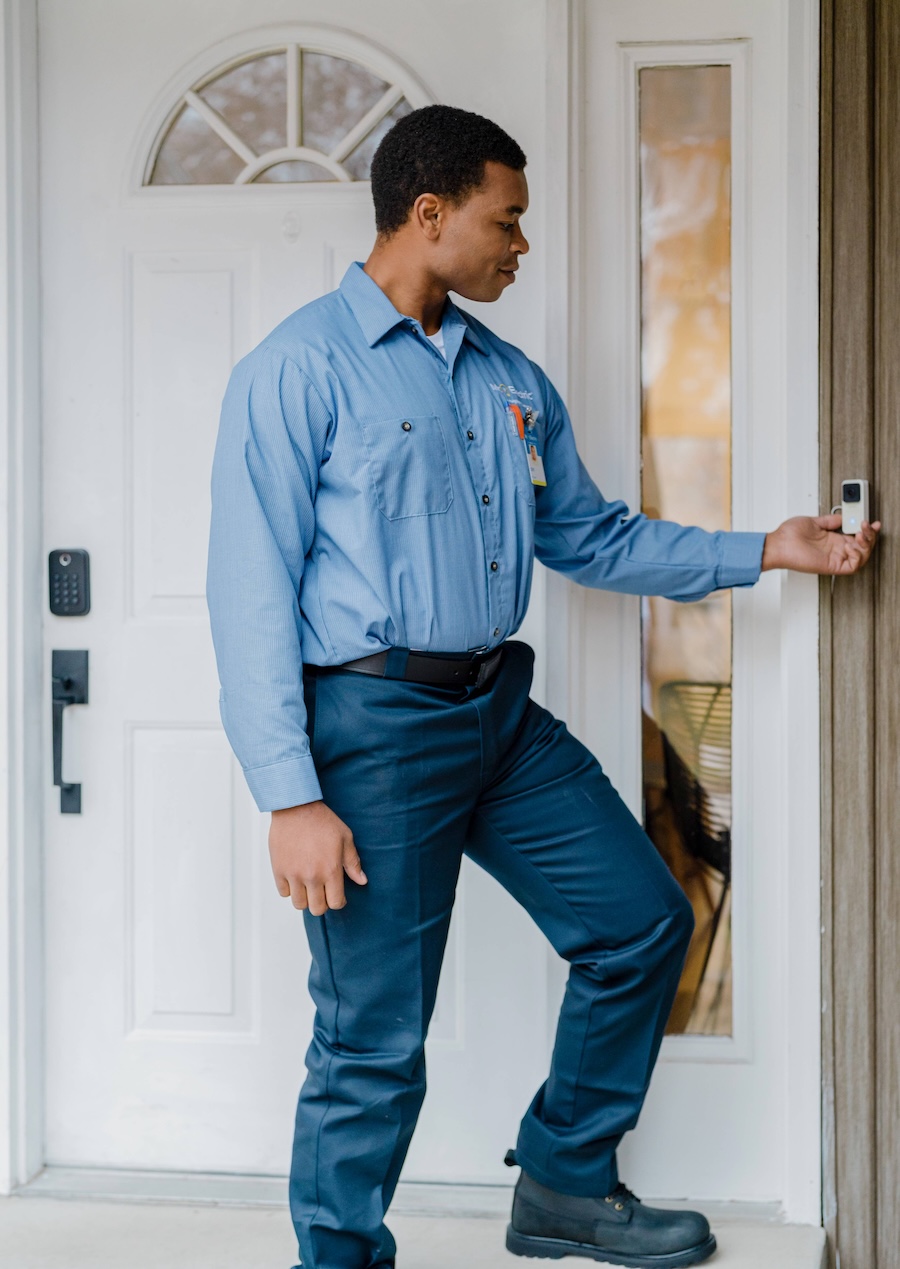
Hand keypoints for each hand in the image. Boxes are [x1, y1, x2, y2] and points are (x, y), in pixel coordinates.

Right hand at [269, 801, 366, 915]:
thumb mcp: (345, 838)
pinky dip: (290, 889)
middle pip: (317, 909)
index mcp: (330, 870)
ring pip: (299, 904)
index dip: (338, 901)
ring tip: (308, 885)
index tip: (337, 895)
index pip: (335, 903)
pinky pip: (283, 893)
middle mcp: (311, 876)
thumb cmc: (322, 821)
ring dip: (305, 898)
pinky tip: (296, 877)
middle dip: (322, 903)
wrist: (296, 808)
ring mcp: (293, 875)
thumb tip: (362, 881)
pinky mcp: (278, 870)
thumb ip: (353, 863)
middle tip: (323, 891)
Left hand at [761, 514, 880, 574]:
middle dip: (870, 536)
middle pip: (862, 547)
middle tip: (867, 526)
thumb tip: (842, 517)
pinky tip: (851, 544)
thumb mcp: (814, 521)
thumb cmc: (788, 535)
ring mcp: (834, 558)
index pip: (857, 538)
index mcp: (832, 540)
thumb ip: (830, 520)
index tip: (872, 523)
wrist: (777, 544)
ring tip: (860, 534)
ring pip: (861, 557)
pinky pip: (852, 566)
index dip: (867, 531)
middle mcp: (835, 550)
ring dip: (866, 545)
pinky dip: (857, 556)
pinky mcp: (831, 566)